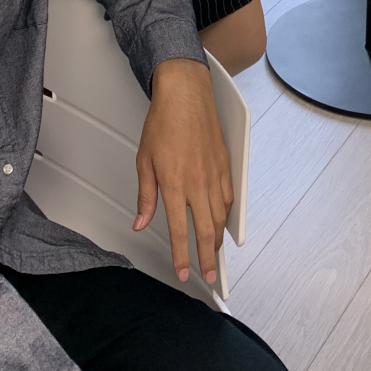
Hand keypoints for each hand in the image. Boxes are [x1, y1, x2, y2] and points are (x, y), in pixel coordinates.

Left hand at [135, 58, 232, 284]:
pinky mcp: (225, 165)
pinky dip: (227, 215)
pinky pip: (229, 197)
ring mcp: (214, 174)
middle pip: (206, 230)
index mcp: (174, 183)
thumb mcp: (144, 160)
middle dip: (207, 258)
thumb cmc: (164, 121)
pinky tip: (224, 222)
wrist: (186, 94)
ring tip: (215, 255)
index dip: (182, 255)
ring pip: (221, 216)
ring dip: (218, 240)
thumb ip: (145, 195)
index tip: (184, 272)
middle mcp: (197, 182)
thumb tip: (141, 222)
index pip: (179, 230)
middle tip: (209, 276)